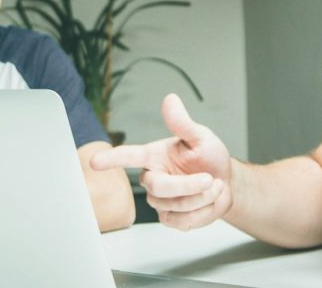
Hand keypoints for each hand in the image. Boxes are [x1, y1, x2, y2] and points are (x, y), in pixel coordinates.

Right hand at [90, 94, 231, 230]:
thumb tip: (170, 99)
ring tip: (213, 186)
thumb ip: (183, 123)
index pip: (129, 156)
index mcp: (154, 156)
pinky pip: (181, 222)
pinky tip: (207, 202)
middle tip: (210, 179)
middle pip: (158, 187)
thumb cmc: (210, 158)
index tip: (94, 162)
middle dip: (188, 186)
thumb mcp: (201, 137)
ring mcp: (159, 201)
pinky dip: (202, 213)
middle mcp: (153, 178)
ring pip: (175, 206)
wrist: (227, 184)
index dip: (112, 159)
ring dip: (202, 198)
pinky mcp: (169, 218)